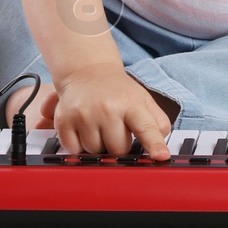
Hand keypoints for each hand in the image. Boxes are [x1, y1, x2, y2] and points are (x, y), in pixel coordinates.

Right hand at [45, 62, 172, 160]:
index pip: (146, 128)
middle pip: (119, 149)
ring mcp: (84, 115)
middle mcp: (107, 108)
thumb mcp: (142, 99)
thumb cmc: (117, 90)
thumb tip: (162, 148)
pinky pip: (74, 149)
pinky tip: (83, 129)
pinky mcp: (64, 121)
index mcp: (130, 103)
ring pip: (96, 151)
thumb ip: (157, 122)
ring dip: (98, 145)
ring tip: (99, 126)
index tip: (161, 156)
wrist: (87, 71)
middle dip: (119, 145)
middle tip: (116, 128)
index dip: (154, 144)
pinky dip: (79, 145)